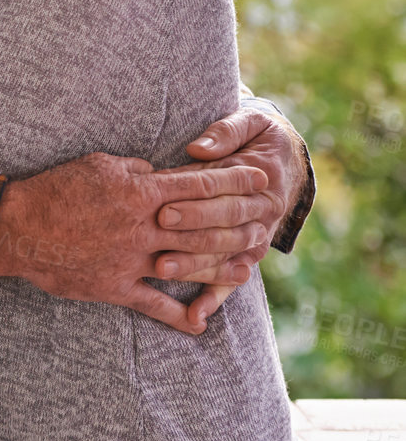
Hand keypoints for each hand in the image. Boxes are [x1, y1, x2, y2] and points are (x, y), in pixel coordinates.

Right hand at [0, 152, 270, 335]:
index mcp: (141, 191)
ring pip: (187, 265)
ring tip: (248, 270)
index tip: (257, 179)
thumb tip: (156, 172)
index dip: (232, 182)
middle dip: (238, 223)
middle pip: (203, 225)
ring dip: (220, 269)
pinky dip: (177, 316)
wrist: (19, 226)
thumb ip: (134, 169)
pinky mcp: (116, 286)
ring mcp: (132, 259)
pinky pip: (153, 304)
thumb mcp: (98, 164)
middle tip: (265, 222)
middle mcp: (143, 226)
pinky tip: (199, 324)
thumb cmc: (57, 188)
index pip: (198, 184)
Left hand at [159, 107, 307, 324]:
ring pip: (224, 258)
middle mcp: (261, 215)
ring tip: (162, 271)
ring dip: (194, 268)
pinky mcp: (246, 255)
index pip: (223, 196)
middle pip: (220, 228)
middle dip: (187, 234)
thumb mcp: (251, 123)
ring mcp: (254, 239)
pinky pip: (231, 280)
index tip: (164, 207)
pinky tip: (195, 316)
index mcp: (261, 182)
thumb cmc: (260, 136)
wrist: (285, 160)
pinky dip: (214, 298)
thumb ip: (226, 132)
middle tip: (155, 236)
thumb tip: (200, 149)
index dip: (195, 203)